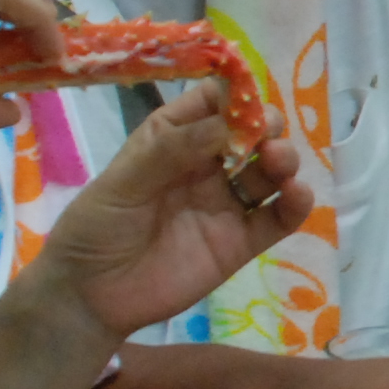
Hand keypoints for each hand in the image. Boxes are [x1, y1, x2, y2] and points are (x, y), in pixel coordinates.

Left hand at [26, 80, 319, 344]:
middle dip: (266, 125)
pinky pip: (277, 219)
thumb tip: (229, 122)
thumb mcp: (124, 180)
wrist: (91, 295)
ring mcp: (226, 203)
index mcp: (174, 138)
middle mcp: (206, 165)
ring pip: (269, 171)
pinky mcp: (240, 242)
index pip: (214, 102)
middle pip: (251, 132)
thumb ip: (173, 150)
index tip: (247, 96)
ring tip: (279, 161)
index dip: (235, 93)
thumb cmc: (97, 226)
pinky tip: (297, 194)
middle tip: (266, 134)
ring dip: (283, 159)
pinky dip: (295, 204)